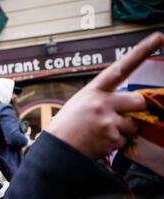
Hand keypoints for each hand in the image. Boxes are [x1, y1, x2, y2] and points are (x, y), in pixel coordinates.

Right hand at [46, 32, 163, 158]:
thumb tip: (130, 103)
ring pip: (133, 124)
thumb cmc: (67, 126)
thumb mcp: (80, 103)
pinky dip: (115, 144)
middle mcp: (102, 103)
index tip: (158, 37)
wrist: (56, 149)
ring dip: (123, 130)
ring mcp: (107, 121)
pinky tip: (98, 143)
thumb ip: (104, 99)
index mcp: (93, 91)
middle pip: (138, 101)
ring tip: (101, 133)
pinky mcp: (111, 139)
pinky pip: (125, 140)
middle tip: (122, 117)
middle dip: (135, 110)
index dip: (141, 52)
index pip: (121, 68)